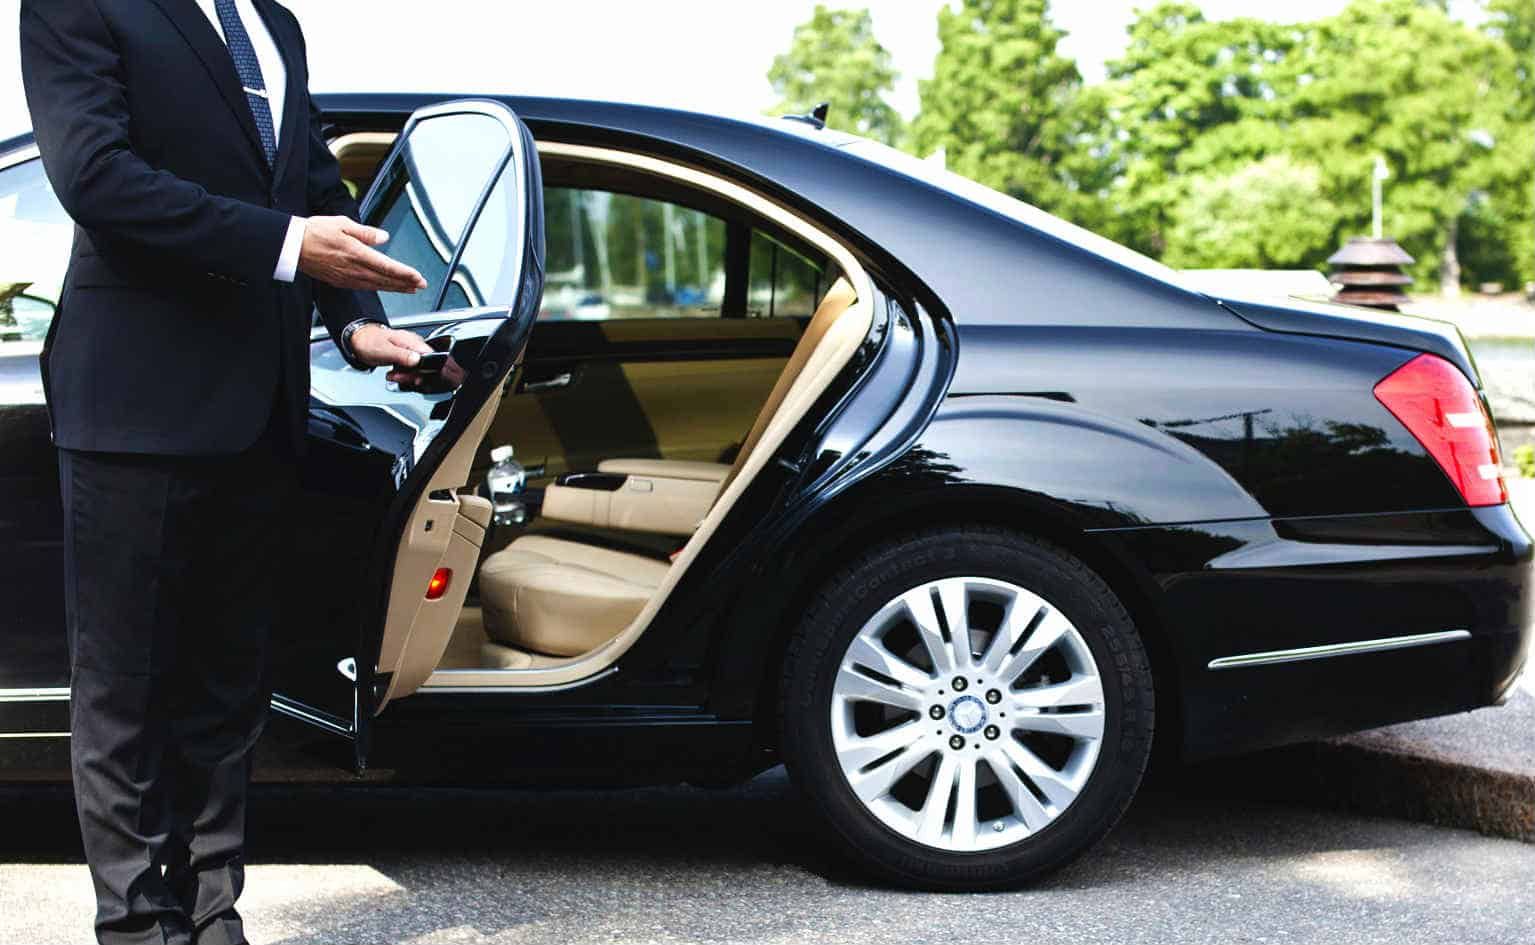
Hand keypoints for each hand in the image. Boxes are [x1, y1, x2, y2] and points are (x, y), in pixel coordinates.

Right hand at [298, 216, 427, 292]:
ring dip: (395, 287)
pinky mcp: (340, 281)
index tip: (418, 277)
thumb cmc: (314, 231)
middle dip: (405, 283)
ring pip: (377, 285)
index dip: (404, 273)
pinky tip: (386, 287)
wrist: (293, 245)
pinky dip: (379, 287)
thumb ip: (366, 232)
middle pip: (385, 279)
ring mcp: (346, 277)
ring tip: (409, 288)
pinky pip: (364, 287)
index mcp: (355, 253)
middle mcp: (353, 269)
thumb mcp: (342, 223)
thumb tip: (383, 238)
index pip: (386, 266)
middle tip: (421, 285)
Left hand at [348, 324, 432, 377]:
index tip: (414, 378)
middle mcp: (414, 345)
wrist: (359, 340)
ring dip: (406, 376)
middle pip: (425, 365)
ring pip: (418, 369)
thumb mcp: (384, 350)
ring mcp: (411, 351)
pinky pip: (411, 368)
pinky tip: (394, 373)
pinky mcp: (407, 357)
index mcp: (412, 341)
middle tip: (397, 377)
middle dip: (412, 375)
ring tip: (393, 375)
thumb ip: (401, 355)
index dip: (424, 370)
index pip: (430, 357)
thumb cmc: (368, 342)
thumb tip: (417, 360)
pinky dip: (403, 374)